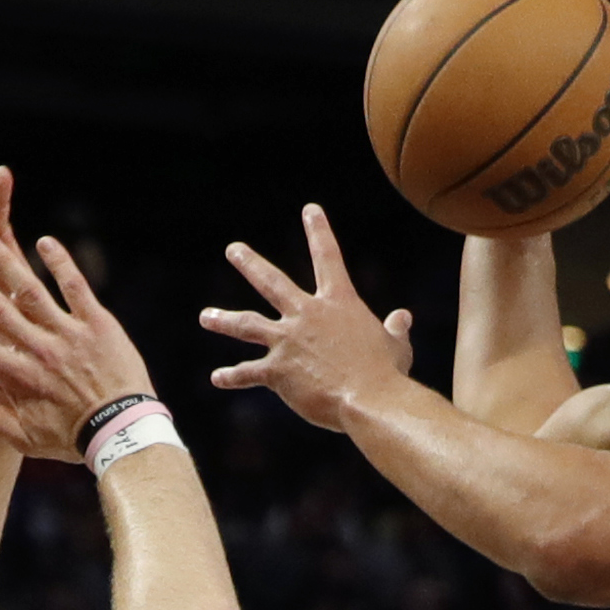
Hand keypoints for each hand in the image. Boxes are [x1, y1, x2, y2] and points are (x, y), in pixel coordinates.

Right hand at [0, 218, 157, 465]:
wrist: (124, 433)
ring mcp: (68, 334)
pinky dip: (60, 264)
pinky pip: (75, 287)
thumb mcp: (29, 441)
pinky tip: (44, 242)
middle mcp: (39, 351)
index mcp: (19, 378)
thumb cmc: (75, 441)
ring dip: (7, 265)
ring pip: (31, 292)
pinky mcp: (97, 324)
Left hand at [202, 205, 419, 433]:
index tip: (310, 209)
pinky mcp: (277, 371)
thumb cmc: (387, 374)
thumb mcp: (396, 346)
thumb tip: (403, 318)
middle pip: (271, 282)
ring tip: (206, 317)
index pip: (328, 257)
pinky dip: (232, 376)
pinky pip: (248, 372)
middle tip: (233, 249)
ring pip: (247, 324)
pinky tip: (217, 378)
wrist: (370, 400)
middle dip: (249, 263)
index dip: (319, 231)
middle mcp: (306, 315)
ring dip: (224, 319)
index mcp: (338, 303)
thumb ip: (395, 329)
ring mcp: (288, 341)